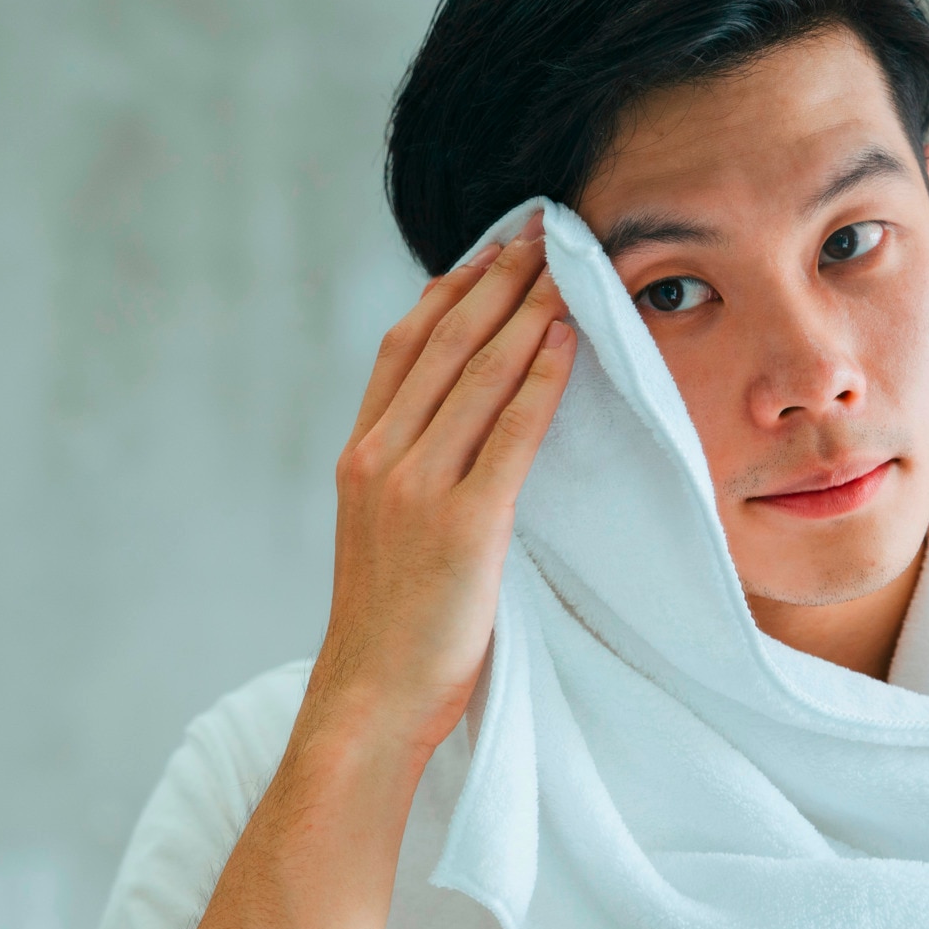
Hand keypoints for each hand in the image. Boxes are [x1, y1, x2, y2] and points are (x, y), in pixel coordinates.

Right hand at [303, 211, 574, 764]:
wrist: (370, 699)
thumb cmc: (389, 629)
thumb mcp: (383, 536)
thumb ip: (411, 478)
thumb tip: (459, 435)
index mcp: (359, 458)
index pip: (402, 350)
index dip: (449, 291)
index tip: (490, 250)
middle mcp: (380, 459)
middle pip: (442, 344)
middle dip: (497, 278)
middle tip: (541, 228)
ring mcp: (417, 488)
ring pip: (477, 374)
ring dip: (527, 309)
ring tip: (567, 263)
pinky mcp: (463, 524)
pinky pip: (511, 432)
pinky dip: (541, 378)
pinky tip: (568, 338)